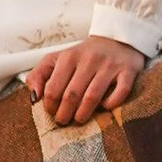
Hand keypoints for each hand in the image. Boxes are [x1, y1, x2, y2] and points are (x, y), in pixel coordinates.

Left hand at [26, 37, 146, 127]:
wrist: (117, 39)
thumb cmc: (83, 56)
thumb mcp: (57, 59)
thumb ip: (39, 75)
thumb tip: (33, 98)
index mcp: (68, 57)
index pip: (53, 88)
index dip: (50, 106)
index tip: (51, 113)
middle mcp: (89, 60)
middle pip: (72, 94)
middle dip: (64, 113)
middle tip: (63, 121)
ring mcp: (109, 65)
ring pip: (93, 96)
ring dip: (83, 113)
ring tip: (79, 120)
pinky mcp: (128, 70)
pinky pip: (121, 91)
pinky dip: (111, 103)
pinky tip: (105, 107)